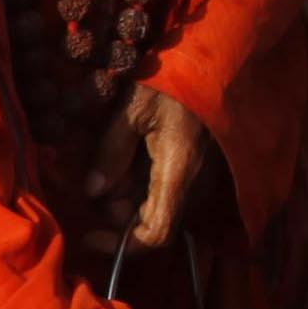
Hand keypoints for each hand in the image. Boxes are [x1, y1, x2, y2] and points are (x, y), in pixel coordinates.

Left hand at [99, 82, 208, 247]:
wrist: (219, 63)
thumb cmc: (176, 80)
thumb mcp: (135, 109)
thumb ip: (112, 152)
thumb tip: (94, 192)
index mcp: (180, 173)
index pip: (155, 234)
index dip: (120, 245)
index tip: (88, 234)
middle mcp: (195, 185)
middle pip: (152, 222)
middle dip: (117, 212)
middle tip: (96, 181)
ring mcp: (199, 179)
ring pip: (157, 207)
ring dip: (127, 197)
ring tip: (110, 162)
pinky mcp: (198, 169)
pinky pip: (166, 191)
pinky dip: (140, 185)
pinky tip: (126, 158)